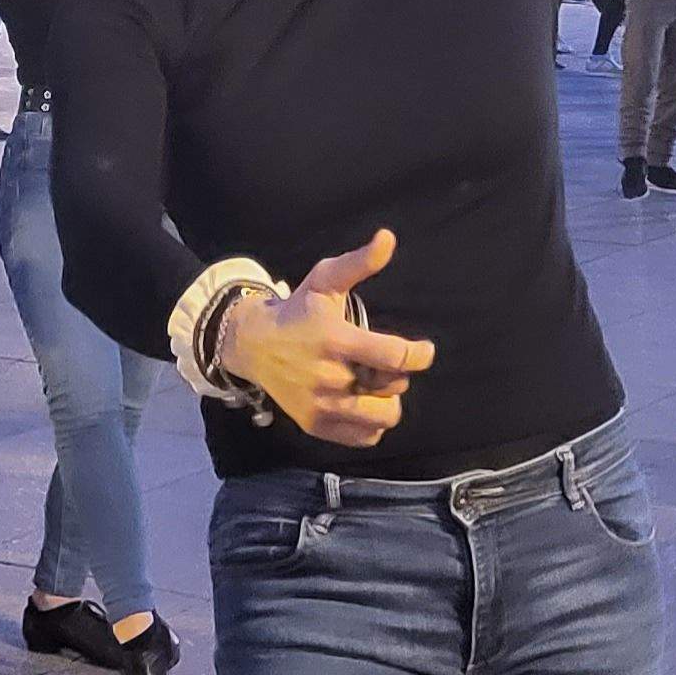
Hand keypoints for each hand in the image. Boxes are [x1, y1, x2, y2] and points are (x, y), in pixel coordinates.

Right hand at [217, 231, 436, 446]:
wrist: (252, 344)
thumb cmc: (299, 310)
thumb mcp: (325, 280)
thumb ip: (359, 263)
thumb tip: (388, 237)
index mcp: (335, 340)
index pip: (395, 357)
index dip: (420, 354)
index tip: (424, 349)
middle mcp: (329, 377)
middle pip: (394, 388)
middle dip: (396, 374)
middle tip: (381, 362)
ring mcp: (322, 405)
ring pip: (383, 417)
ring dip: (386, 401)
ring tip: (374, 386)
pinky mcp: (316, 425)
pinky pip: (365, 436)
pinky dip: (371, 422)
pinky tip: (361, 401)